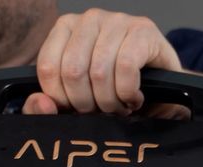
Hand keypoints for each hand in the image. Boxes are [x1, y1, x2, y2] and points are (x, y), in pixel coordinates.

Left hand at [24, 8, 182, 115]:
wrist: (162, 87)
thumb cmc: (115, 90)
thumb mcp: (77, 99)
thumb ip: (49, 106)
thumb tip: (41, 103)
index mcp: (66, 27)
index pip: (47, 68)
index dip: (62, 100)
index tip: (78, 109)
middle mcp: (90, 18)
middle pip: (73, 72)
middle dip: (87, 104)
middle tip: (101, 111)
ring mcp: (118, 21)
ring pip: (99, 72)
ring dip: (110, 102)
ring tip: (119, 107)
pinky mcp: (144, 30)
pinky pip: (126, 67)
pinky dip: (128, 92)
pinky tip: (134, 98)